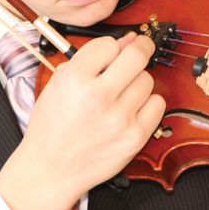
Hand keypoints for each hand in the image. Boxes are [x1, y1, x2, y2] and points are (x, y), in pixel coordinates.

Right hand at [0, 33, 165, 209]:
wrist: (50, 169)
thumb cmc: (53, 126)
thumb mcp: (59, 84)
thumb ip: (90, 58)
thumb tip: (127, 40)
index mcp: (74, 79)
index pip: (109, 44)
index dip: (110, 47)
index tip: (110, 54)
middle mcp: (98, 96)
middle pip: (138, 55)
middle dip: (141, 47)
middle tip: (140, 49)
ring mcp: (119, 118)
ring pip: (148, 79)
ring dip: (137, 81)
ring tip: (122, 93)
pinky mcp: (134, 136)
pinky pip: (158, 104)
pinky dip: (148, 103)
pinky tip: (132, 109)